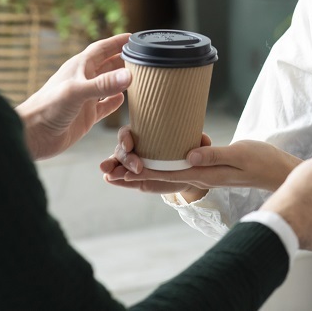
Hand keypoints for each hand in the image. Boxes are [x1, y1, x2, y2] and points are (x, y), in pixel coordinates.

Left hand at [16, 32, 131, 159]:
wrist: (31, 135)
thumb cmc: (46, 108)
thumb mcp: (77, 92)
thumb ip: (103, 84)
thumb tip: (129, 75)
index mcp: (79, 67)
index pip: (102, 48)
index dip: (117, 42)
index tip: (134, 38)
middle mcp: (83, 80)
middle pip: (107, 64)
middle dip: (123, 59)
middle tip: (143, 57)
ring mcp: (85, 98)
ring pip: (107, 84)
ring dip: (121, 80)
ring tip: (139, 76)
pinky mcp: (86, 116)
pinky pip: (104, 106)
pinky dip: (114, 102)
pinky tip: (123, 100)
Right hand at [99, 127, 213, 194]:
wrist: (185, 174)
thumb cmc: (186, 154)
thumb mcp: (193, 148)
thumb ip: (198, 143)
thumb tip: (204, 139)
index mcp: (145, 137)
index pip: (129, 132)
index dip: (126, 137)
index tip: (130, 145)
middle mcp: (135, 149)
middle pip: (122, 149)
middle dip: (125, 158)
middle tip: (137, 167)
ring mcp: (131, 165)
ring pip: (117, 163)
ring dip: (111, 166)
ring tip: (107, 172)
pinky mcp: (133, 180)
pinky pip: (120, 179)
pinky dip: (114, 178)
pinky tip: (109, 179)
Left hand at [99, 127, 299, 195]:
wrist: (279, 171)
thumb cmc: (263, 161)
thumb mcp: (240, 154)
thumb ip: (215, 154)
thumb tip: (188, 155)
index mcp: (204, 174)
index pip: (164, 174)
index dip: (139, 172)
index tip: (117, 170)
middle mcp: (198, 175)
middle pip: (157, 179)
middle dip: (130, 176)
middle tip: (105, 171)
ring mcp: (202, 172)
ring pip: (163, 174)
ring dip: (139, 172)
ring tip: (117, 168)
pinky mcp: (206, 165)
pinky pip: (176, 167)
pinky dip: (158, 166)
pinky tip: (150, 158)